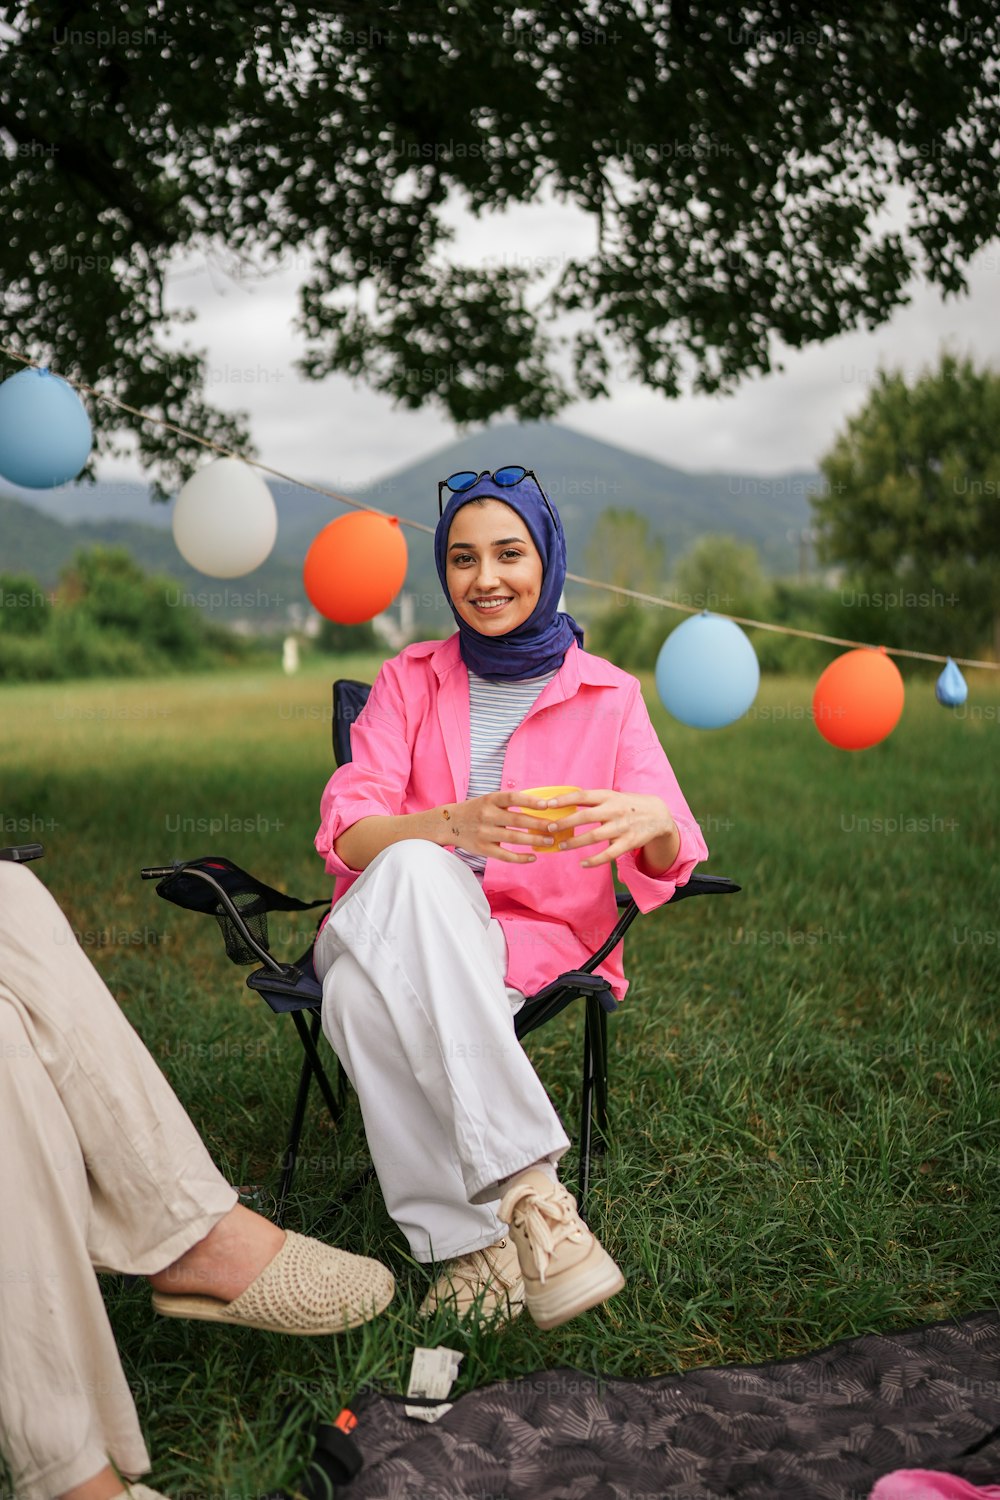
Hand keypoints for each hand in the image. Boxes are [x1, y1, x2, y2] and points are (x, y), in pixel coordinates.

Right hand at [439, 791, 562, 863]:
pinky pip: (505, 855)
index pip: (512, 798)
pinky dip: (521, 858)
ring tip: (550, 841)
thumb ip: (509, 802)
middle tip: (555, 827)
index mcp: (490, 800)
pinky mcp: (483, 849)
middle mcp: (487, 815)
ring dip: (534, 840)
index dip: (530, 801)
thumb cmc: (476, 810)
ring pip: (514, 838)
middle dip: (539, 824)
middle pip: (517, 820)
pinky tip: (533, 857)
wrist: (450, 823)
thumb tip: (541, 805)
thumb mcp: (489, 800)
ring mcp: (484, 833)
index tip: (547, 805)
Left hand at [534, 789, 676, 868]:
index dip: (564, 799)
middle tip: (549, 828)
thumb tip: (561, 804)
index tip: (547, 804)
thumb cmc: (626, 805)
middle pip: (585, 816)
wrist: (658, 814)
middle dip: (565, 823)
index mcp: (608, 796)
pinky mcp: (629, 843)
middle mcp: (615, 810)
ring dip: (575, 842)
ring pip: (594, 836)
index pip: (583, 796)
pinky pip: (608, 854)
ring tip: (561, 846)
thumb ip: (591, 801)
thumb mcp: (611, 797)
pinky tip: (582, 863)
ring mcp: (622, 827)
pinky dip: (594, 860)